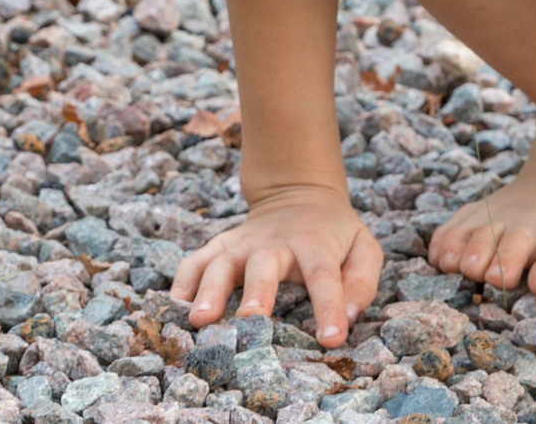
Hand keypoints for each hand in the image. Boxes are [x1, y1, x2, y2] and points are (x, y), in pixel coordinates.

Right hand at [170, 182, 382, 347]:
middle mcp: (274, 242)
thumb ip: (362, 281)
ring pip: (221, 263)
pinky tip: (172, 310)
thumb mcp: (363, 247)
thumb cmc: (334, 234)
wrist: (299, 195)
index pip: (324, 276)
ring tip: (199, 320)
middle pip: (264, 264)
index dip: (328, 307)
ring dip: (209, 290)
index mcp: (315, 244)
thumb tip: (347, 317)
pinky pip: (194, 263)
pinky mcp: (219, 247)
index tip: (331, 339)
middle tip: (250, 320)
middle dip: (256, 292)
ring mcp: (241, 243)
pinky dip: (181, 284)